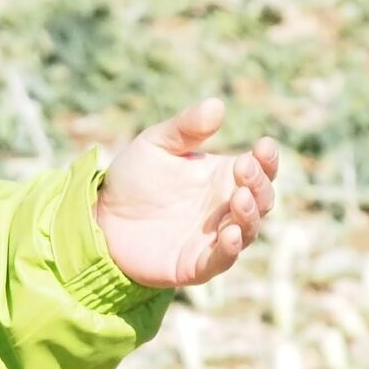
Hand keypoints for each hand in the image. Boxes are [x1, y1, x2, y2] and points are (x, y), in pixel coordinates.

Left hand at [93, 99, 279, 289]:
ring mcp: (213, 238)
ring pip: (247, 230)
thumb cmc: (134, 179)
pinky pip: (221, 260)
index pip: (259, 169)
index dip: (267, 160)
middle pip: (260, 200)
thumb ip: (186, 128)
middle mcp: (225, 208)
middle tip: (243, 168)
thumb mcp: (156, 144)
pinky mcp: (195, 264)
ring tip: (240, 198)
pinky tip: (229, 235)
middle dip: (259, 184)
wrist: (100, 216)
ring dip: (249, 216)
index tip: (264, 145)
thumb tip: (217, 105)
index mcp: (222, 177)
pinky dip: (229, 250)